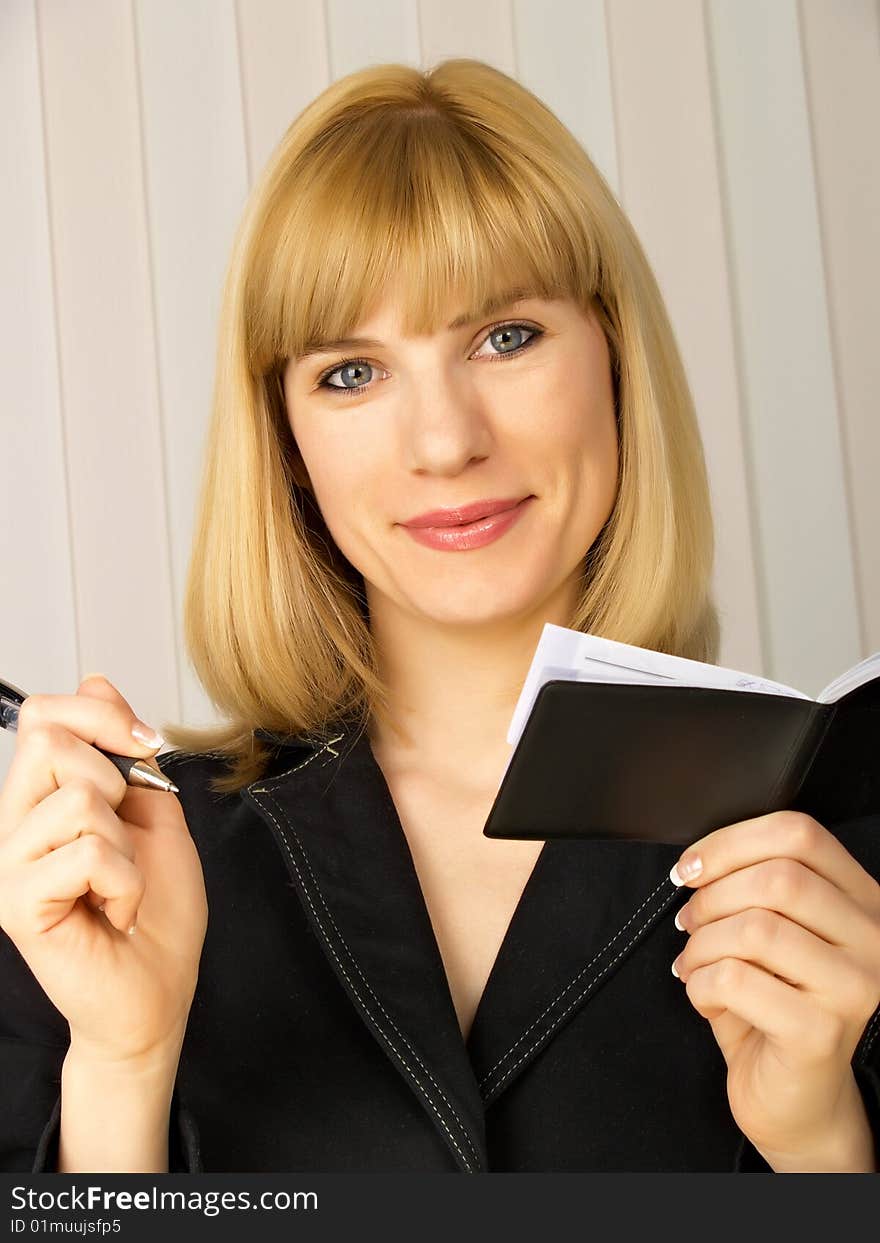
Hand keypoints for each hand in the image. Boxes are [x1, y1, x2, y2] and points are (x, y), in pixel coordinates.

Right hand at [0, 675, 207, 1064]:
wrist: (157, 990)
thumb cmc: (156, 909)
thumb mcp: (154, 810)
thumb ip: (125, 750)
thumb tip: (93, 679)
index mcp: (41, 797)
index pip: (42, 715)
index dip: (99, 712)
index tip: (145, 743)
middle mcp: (14, 824)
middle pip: (48, 741)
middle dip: (114, 779)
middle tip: (124, 836)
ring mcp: (9, 864)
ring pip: (77, 798)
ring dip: (126, 845)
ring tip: (120, 885)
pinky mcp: (17, 903)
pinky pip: (87, 852)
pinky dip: (126, 881)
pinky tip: (115, 911)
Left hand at [669, 810, 879, 1169]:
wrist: (797, 1102)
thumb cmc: (775, 1010)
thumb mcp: (774, 935)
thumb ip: (754, 890)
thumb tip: (698, 864)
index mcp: (862, 901)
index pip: (800, 834)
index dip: (731, 841)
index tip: (691, 868)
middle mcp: (872, 938)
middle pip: (778, 877)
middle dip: (712, 896)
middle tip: (688, 922)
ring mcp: (855, 987)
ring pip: (756, 926)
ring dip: (702, 943)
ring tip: (693, 963)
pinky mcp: (822, 1032)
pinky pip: (739, 980)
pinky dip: (702, 983)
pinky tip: (706, 997)